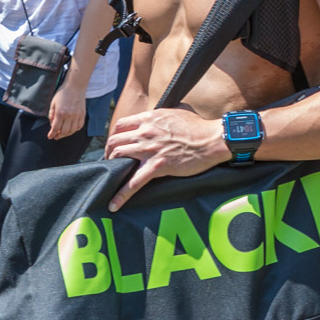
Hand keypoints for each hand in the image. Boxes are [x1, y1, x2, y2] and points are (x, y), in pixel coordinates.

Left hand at [47, 76, 88, 140]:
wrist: (75, 86)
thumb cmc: (63, 93)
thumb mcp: (53, 102)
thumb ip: (52, 114)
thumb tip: (52, 124)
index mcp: (60, 113)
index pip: (55, 128)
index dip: (52, 134)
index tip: (50, 136)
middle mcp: (69, 116)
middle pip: (64, 131)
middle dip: (59, 135)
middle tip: (56, 136)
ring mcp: (77, 115)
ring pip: (72, 130)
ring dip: (67, 134)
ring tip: (63, 133)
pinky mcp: (82, 114)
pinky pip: (79, 126)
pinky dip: (75, 130)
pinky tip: (71, 129)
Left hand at [103, 107, 227, 209]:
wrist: (212, 140)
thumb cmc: (198, 128)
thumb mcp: (174, 113)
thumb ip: (159, 118)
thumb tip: (154, 121)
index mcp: (148, 119)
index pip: (119, 125)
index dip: (113, 136)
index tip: (114, 145)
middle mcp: (145, 132)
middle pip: (114, 141)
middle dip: (108, 153)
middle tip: (110, 163)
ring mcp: (150, 149)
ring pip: (118, 157)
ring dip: (111, 169)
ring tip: (110, 179)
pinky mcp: (158, 166)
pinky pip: (134, 182)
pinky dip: (121, 195)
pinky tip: (114, 205)